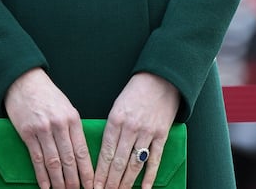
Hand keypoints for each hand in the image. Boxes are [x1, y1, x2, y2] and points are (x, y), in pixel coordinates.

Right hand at [5, 68, 93, 188]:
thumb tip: (79, 154)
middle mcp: (59, 125)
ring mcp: (42, 129)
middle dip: (74, 181)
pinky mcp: (27, 133)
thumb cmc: (47, 95)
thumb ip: (73, 128)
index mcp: (72, 118)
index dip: (87, 171)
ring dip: (58, 181)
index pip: (82, 150)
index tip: (91, 185)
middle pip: (68, 159)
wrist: (24, 81)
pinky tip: (45, 186)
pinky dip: (41, 175)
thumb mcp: (66, 107)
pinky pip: (36, 158)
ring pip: (53, 162)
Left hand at [94, 73, 179, 188]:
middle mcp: (131, 127)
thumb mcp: (118, 105)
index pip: (106, 152)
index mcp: (116, 118)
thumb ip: (112, 127)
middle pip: (119, 161)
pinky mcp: (161, 134)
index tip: (94, 186)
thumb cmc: (135, 91)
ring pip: (135, 163)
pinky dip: (149, 176)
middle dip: (110, 181)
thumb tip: (106, 153)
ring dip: (126, 182)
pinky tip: (143, 188)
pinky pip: (154, 159)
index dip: (100, 172)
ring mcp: (147, 132)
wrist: (160, 78)